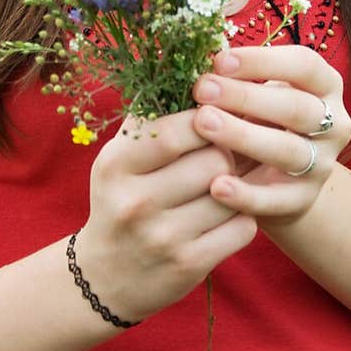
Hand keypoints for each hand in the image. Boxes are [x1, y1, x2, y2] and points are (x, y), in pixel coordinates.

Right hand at [78, 108, 257, 323]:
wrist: (104, 277)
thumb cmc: (120, 201)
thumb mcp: (119, 158)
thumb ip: (151, 119)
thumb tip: (197, 74)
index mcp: (116, 166)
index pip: (176, 130)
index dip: (208, 119)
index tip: (217, 117)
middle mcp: (136, 202)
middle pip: (214, 161)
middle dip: (230, 151)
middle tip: (233, 148)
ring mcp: (163, 237)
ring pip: (233, 193)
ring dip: (243, 183)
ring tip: (238, 176)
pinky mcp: (189, 266)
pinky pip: (242, 227)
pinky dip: (245, 214)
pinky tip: (233, 210)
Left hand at [190, 45, 350, 226]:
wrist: (279, 178)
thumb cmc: (261, 119)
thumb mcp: (258, 93)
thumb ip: (236, 78)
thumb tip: (198, 59)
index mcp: (325, 86)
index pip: (304, 66)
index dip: (263, 61)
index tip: (219, 60)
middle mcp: (333, 124)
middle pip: (296, 108)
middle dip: (246, 96)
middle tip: (202, 89)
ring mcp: (322, 164)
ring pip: (289, 151)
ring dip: (244, 136)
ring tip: (204, 124)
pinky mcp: (304, 199)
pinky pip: (277, 199)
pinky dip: (246, 194)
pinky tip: (216, 186)